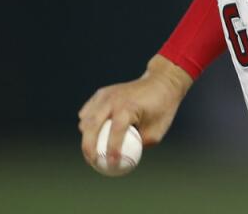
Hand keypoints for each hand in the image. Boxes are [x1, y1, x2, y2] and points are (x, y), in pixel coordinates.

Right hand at [78, 54, 192, 168]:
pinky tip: (94, 136)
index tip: (111, 165)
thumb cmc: (161, 109)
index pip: (114, 133)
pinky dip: (87, 125)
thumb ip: (139, 146)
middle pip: (91, 126)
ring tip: (93, 151)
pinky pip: (88, 112)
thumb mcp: (156, 132)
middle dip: (89, 148)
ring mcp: (105, 95)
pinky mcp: (102, 93)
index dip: (111, 151)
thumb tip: (125, 161)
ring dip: (87, 136)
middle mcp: (113, 100)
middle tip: (94, 162)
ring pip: (86, 119)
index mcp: (128, 108)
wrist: (161, 82)